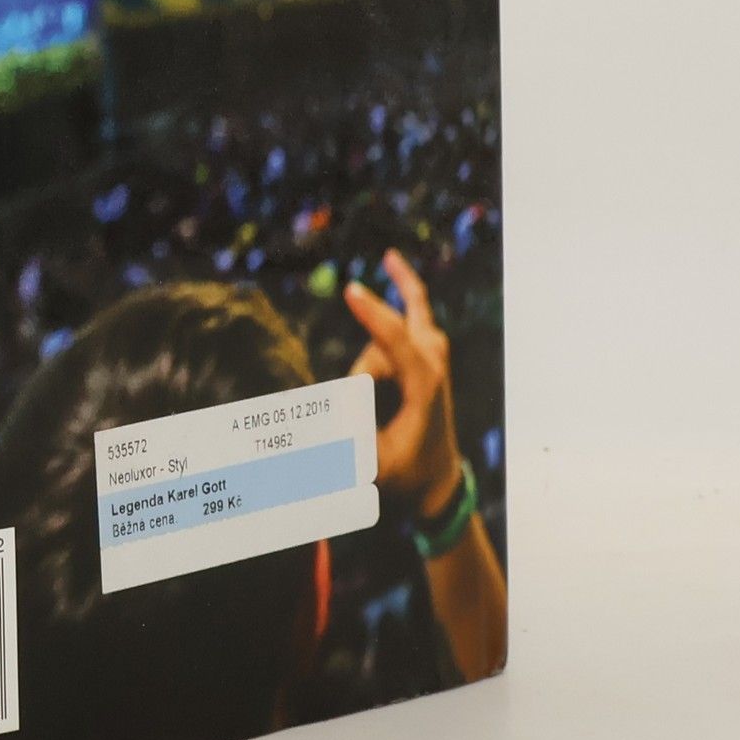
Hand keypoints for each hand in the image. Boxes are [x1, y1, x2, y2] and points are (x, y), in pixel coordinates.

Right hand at [343, 250, 463, 519]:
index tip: (352, 289)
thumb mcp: (371, 464)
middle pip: (383, 338)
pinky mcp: (431, 346)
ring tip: (378, 416)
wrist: (438, 477)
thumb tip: (302, 419)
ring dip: (368, 372)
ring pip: (381, 340)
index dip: (371, 315)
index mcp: (424, 386)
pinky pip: (412, 304)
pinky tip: (392, 261)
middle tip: (357, 369)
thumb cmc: (404, 472)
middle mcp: (433, 360)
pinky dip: (401, 283)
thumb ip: (338, 440)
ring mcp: (435, 350)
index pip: (395, 341)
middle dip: (363, 379)